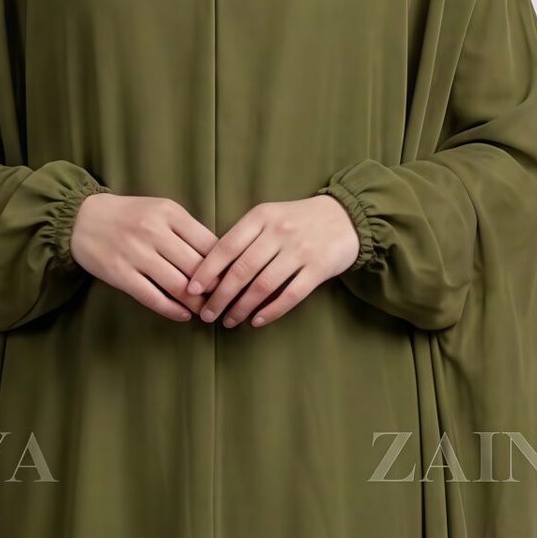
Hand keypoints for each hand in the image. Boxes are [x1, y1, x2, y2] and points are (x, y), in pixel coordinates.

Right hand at [69, 191, 216, 321]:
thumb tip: (219, 260)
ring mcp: (136, 253)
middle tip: (225, 302)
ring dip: (196, 303)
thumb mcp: (161, 211)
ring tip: (206, 311)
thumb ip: (187, 230)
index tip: (234, 281)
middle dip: (215, 290)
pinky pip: (152, 297)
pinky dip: (172, 309)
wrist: (82, 218)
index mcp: (170, 213)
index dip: (225, 267)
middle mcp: (153, 231)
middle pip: (196, 267)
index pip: (209, 244)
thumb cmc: (130, 215)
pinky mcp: (120, 274)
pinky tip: (183, 315)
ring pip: (178, 285)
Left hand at [187, 194, 359, 327]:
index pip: (226, 246)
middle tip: (206, 314)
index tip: (191, 290)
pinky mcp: (319, 268)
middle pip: (242, 270)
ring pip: (264, 285)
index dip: (206, 271)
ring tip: (229, 321)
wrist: (345, 216)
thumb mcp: (269, 217)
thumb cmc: (297, 220)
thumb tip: (211, 270)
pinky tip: (257, 321)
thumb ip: (244, 237)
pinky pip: (291, 294)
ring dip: (242, 307)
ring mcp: (300, 250)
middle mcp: (279, 232)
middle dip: (220, 296)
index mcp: (261, 217)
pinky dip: (271, 310)